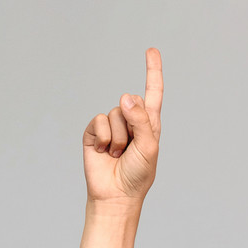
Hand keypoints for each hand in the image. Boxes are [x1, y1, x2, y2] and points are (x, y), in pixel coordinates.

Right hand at [82, 48, 162, 204]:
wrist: (115, 196)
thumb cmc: (137, 176)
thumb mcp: (148, 147)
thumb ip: (141, 120)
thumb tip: (125, 96)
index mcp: (149, 124)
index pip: (152, 93)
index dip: (152, 72)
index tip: (151, 51)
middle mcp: (130, 122)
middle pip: (131, 101)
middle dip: (132, 124)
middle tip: (131, 149)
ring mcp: (111, 127)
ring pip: (115, 112)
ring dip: (119, 137)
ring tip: (118, 155)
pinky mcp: (95, 133)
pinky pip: (100, 121)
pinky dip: (105, 138)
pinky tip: (105, 153)